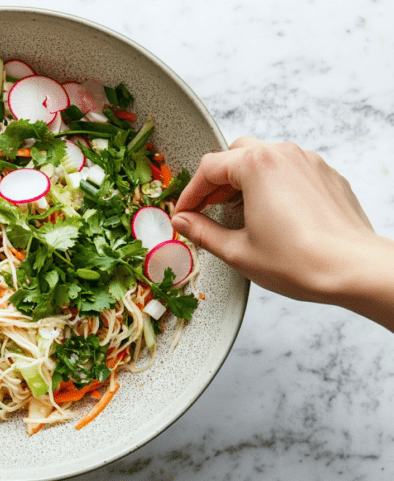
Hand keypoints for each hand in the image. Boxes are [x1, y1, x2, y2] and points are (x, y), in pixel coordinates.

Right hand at [171, 136, 393, 326]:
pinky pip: (290, 169)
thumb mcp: (237, 251)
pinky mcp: (326, 175)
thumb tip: (183, 222)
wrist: (353, 270)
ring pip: (264, 157)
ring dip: (245, 179)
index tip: (185, 211)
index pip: (209, 168)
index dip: (190, 192)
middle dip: (217, 180)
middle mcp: (284, 155)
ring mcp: (309, 162)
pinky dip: (272, 183)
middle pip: (236, 154)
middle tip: (208, 208)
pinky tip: (271, 213)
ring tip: (239, 211)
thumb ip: (202, 232)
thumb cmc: (301, 261)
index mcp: (257, 166)